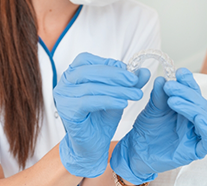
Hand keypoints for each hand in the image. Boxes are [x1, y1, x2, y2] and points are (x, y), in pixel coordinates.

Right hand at [53, 52, 149, 177]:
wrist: (92, 146)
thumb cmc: (101, 118)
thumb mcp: (118, 95)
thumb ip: (129, 83)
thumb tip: (144, 71)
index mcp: (72, 74)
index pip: (86, 59)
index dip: (108, 63)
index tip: (128, 71)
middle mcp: (64, 83)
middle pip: (89, 71)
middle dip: (115, 75)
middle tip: (134, 80)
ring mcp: (63, 97)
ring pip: (91, 87)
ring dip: (117, 89)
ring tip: (135, 94)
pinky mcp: (67, 111)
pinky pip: (89, 102)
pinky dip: (108, 100)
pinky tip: (123, 103)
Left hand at [110, 68, 206, 183]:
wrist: (136, 153)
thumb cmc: (146, 131)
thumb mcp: (152, 109)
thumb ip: (159, 96)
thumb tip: (162, 79)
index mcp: (187, 108)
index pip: (193, 92)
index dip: (189, 81)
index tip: (179, 72)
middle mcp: (194, 120)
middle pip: (200, 102)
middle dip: (185, 92)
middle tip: (169, 86)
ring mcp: (196, 135)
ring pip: (204, 117)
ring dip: (191, 106)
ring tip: (172, 100)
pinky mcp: (196, 151)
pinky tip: (198, 118)